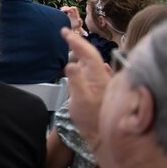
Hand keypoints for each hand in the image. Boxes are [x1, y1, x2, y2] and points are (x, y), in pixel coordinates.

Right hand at [60, 5, 83, 33]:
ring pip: (66, 8)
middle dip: (65, 8)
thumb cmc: (77, 27)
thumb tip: (79, 19)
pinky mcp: (66, 16)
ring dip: (62, 9)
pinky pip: (63, 11)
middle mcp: (72, 13)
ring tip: (60, 11)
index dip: (71, 8)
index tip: (68, 10)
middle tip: (61, 10)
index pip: (74, 8)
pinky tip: (59, 13)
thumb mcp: (79, 25)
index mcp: (76, 14)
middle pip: (69, 7)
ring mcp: (69, 14)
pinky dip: (61, 11)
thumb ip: (80, 22)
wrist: (75, 29)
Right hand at [63, 28, 110, 147]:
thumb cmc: (91, 119)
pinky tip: (82, 62)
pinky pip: (92, 68)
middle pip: (90, 54)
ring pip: (91, 60)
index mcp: (98, 76)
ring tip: (71, 42)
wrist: (101, 134)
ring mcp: (101, 81)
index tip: (65, 32)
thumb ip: (76, 81)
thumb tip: (71, 64)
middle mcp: (102, 76)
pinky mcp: (98, 87)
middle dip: (78, 42)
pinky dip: (84, 60)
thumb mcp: (80, 100)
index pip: (88, 53)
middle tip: (65, 33)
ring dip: (81, 50)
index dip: (76, 41)